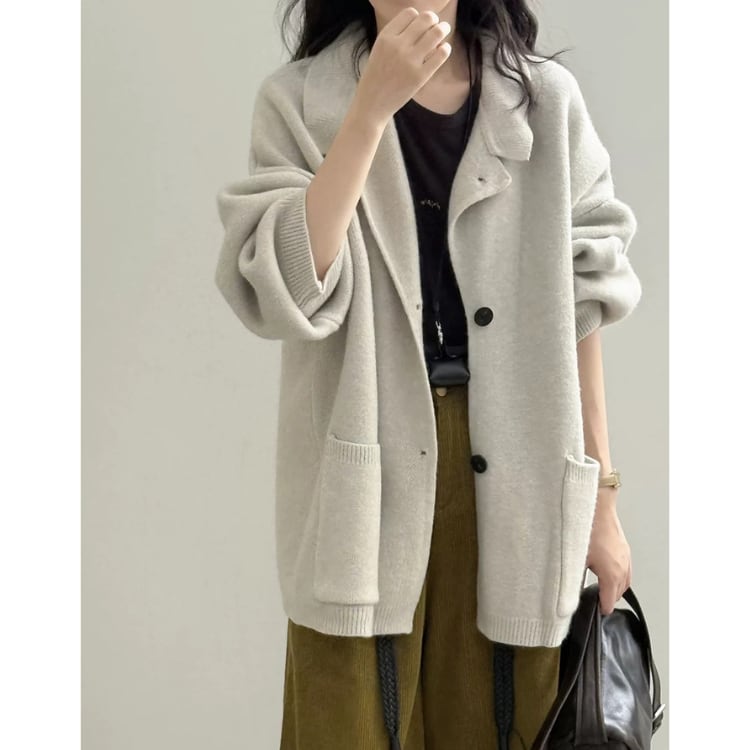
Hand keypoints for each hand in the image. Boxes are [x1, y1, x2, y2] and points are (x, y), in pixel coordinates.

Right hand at [353, 7, 452, 125]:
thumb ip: (396, 36)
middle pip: (425, 19)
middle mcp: (398, 46)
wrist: (371, 104)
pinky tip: (443, 50)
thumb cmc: (376, 78)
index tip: (421, 24)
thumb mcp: (379, 50)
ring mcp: (410, 61)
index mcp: (385, 37)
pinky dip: (445, 49)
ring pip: (436, 33)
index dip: (418, 16)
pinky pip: (441, 55)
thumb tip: (422, 23)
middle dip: (434, 20)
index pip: (410, 13)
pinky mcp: (420, 76)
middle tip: (437, 25)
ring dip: (443, 29)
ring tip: (444, 31)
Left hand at [584, 490, 631, 614]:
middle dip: (609, 599)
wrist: (597, 506)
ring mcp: (626, 557)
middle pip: (619, 593)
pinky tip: (609, 572)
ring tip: (602, 589)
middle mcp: (622, 568)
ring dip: (615, 588)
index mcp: (611, 574)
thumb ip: (572, 579)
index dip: (601, 609)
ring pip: (625, 582)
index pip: (609, 601)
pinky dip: (620, 576)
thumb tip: (566, 591)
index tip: (596, 611)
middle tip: (596, 602)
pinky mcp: (625, 548)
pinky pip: (627, 570)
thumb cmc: (586, 528)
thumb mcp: (575, 558)